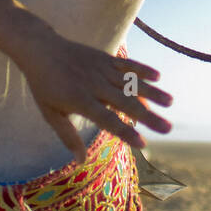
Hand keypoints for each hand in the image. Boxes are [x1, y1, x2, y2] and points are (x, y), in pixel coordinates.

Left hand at [0, 0, 172, 161]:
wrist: (40, 48)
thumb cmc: (43, 85)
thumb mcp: (50, 113)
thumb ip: (67, 136)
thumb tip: (80, 161)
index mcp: (79, 100)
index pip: (107, 119)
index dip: (125, 132)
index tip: (143, 144)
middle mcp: (94, 84)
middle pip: (125, 102)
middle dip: (148, 116)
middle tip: (168, 128)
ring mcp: (101, 69)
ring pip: (130, 82)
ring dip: (152, 92)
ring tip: (170, 103)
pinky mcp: (104, 57)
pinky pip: (126, 64)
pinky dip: (141, 69)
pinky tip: (158, 76)